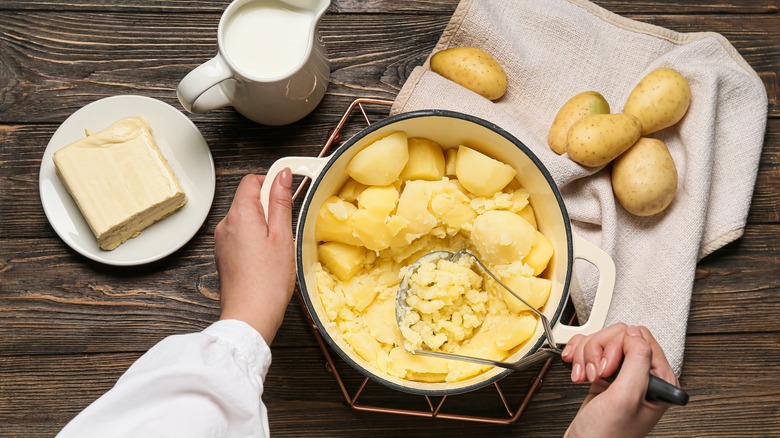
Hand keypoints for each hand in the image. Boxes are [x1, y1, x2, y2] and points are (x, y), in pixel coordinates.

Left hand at [215, 170, 294, 343]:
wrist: (250, 316)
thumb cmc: (268, 281)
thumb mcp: (283, 236)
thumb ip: (281, 202)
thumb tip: (282, 176)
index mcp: (240, 215)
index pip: (251, 180)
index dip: (271, 182)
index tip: (288, 191)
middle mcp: (226, 224)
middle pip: (248, 199)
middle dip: (269, 205)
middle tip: (287, 225)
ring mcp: (223, 241)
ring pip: (246, 218)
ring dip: (263, 223)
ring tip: (278, 245)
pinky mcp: (225, 255)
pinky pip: (241, 235)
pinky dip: (255, 238)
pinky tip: (268, 256)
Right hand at [561, 323, 677, 437]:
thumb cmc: (607, 435)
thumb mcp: (626, 396)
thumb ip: (637, 360)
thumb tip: (634, 332)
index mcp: (660, 378)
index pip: (640, 337)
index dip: (618, 347)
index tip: (607, 368)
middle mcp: (643, 374)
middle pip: (618, 336)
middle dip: (598, 351)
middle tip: (595, 374)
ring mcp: (623, 374)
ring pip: (602, 341)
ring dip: (586, 356)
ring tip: (584, 376)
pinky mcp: (605, 374)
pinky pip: (590, 350)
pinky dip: (579, 356)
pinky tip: (577, 370)